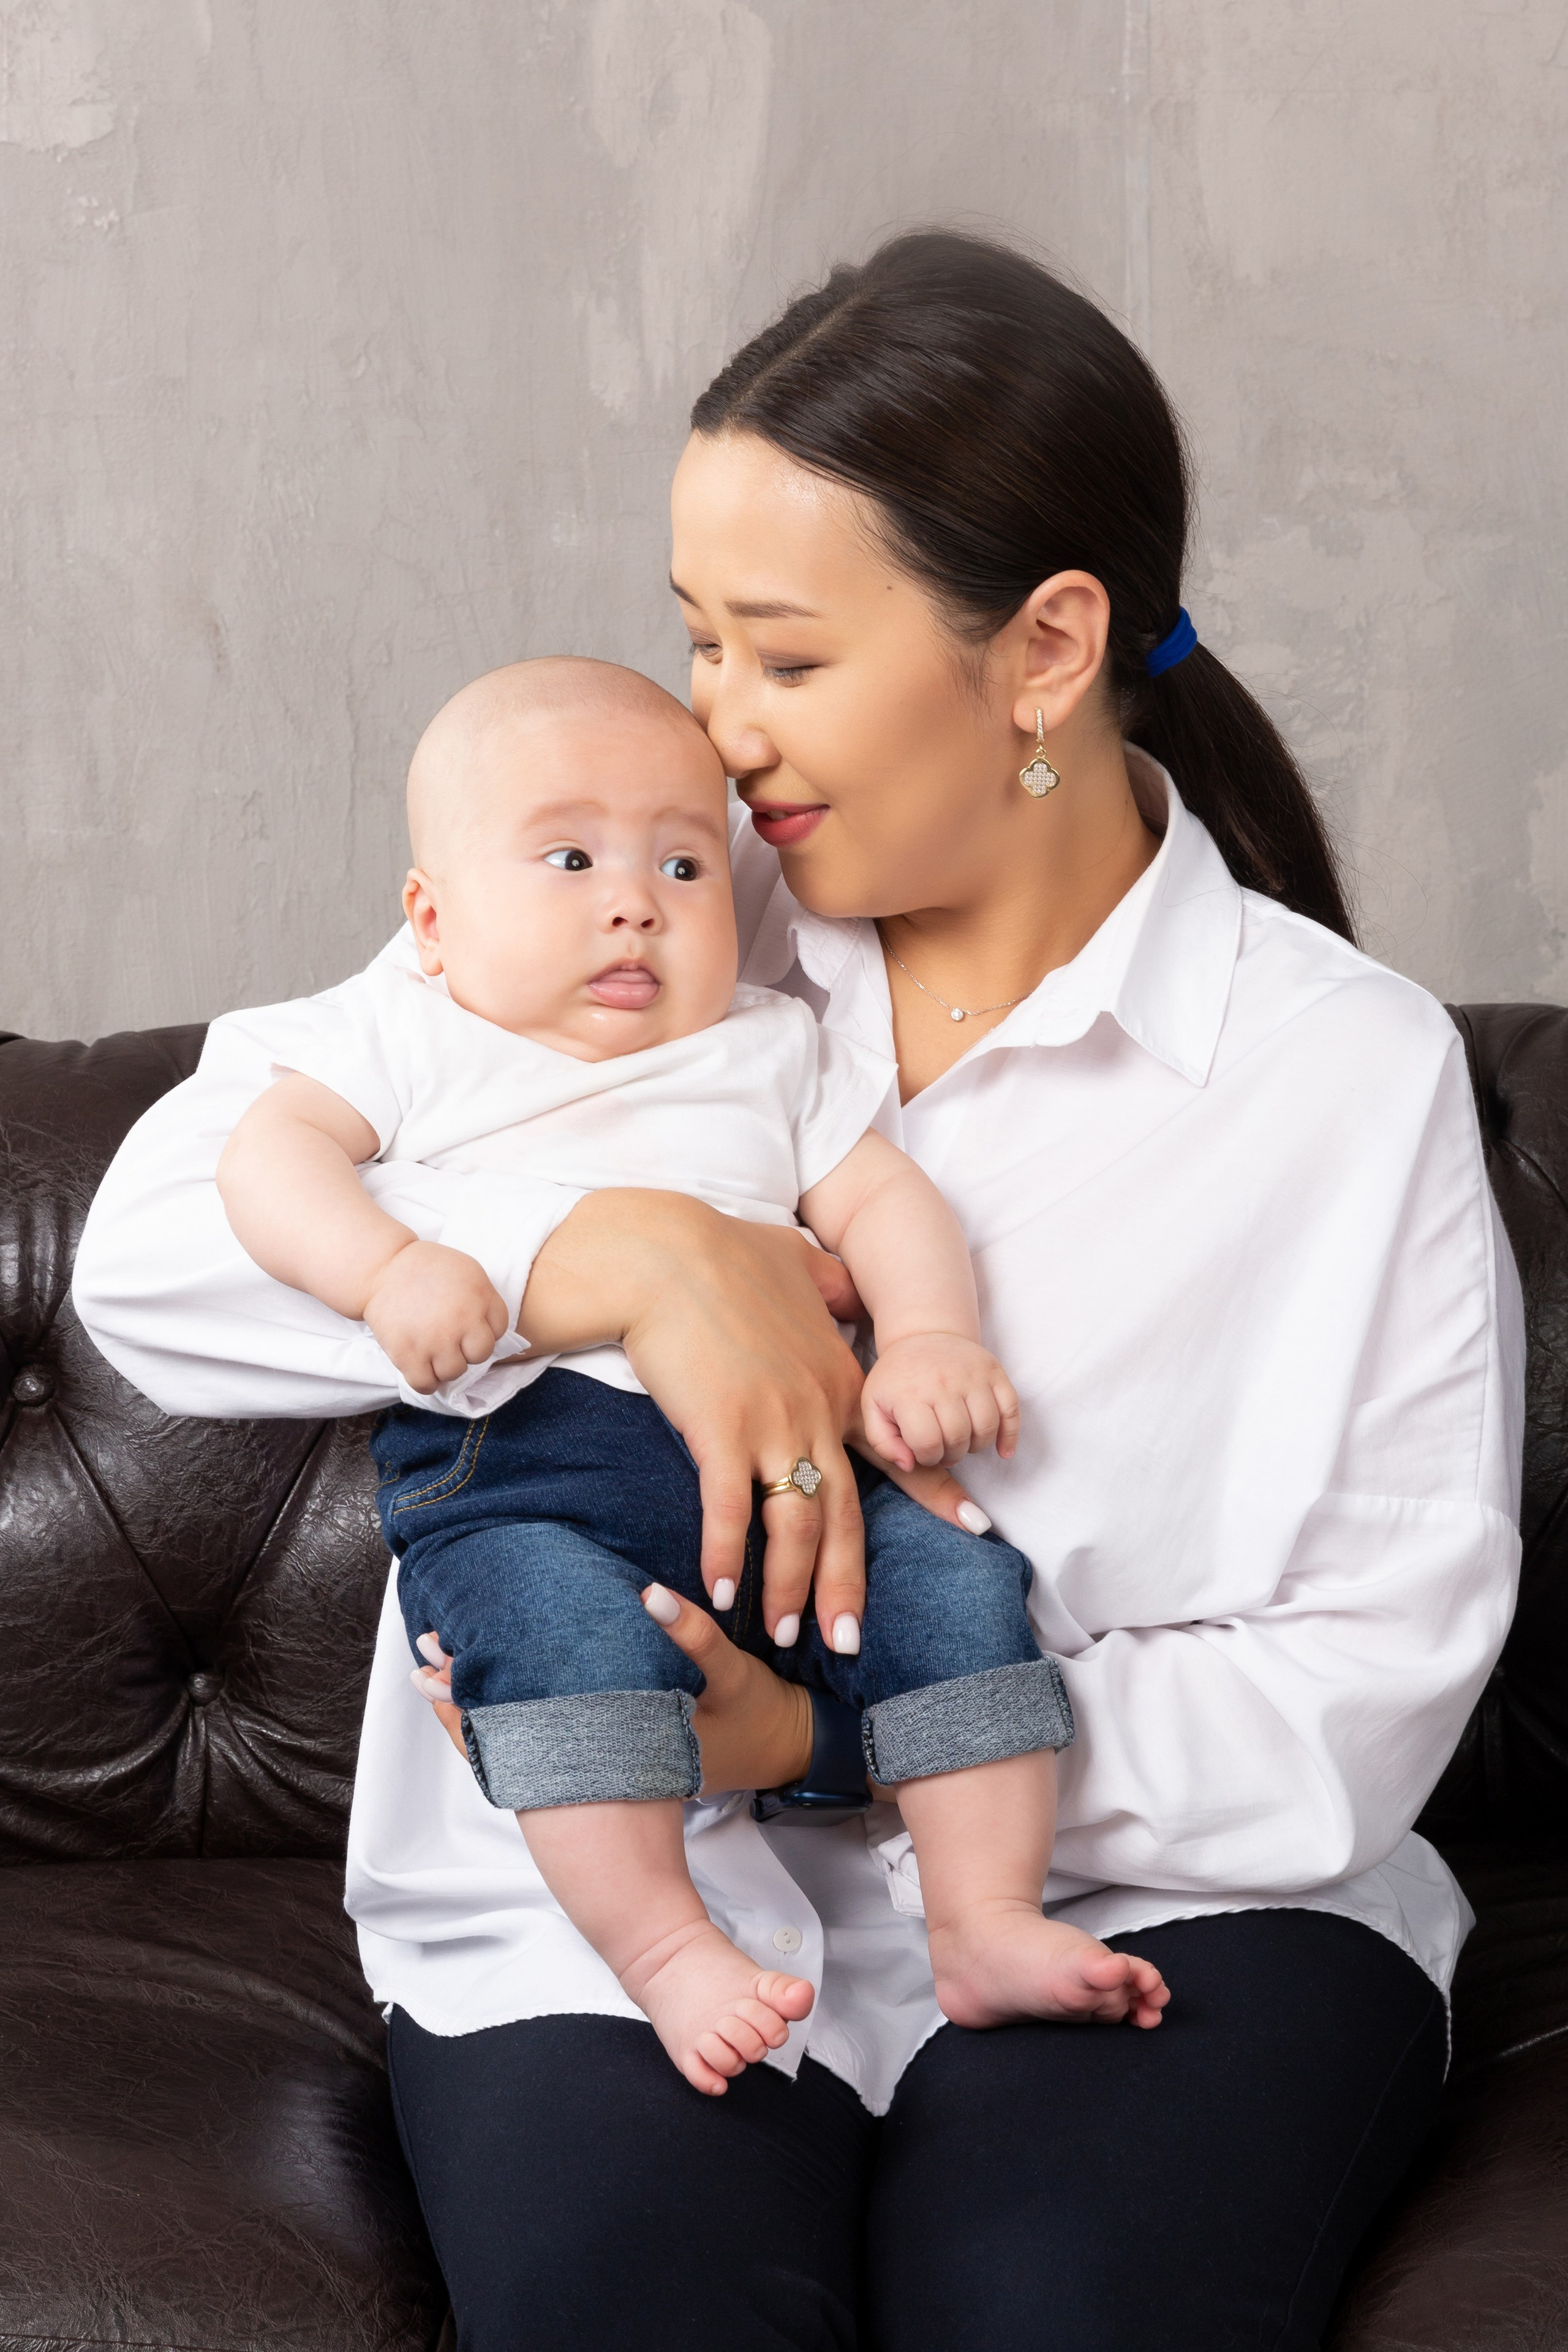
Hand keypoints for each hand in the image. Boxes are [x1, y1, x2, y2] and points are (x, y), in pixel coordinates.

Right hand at [363, 1240, 509, 1394]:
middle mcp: (462, 1320)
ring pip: (454, 1372)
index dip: (484, 1330)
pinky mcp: (408, 1354)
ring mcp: (435, 1339)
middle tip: (451, 1340)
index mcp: (480, 1296)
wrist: (382, 1268)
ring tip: (433, 1352)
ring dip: (446, 1366)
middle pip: (481, 1354)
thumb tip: (490, 1328)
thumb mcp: (467, 1270)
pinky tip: (421, 1369)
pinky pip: (426, 1384)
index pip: (499, 1330)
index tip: (469, 1326)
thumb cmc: (426, 1267)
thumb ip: (483, 1297)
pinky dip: (426, 1382)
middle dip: (468, 1349)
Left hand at [409, 1606, 823, 1797]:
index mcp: (623, 1737)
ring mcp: (605, 1760)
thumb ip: (690, 1632)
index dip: (483, 1689)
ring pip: (528, 1739)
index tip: (440, 1658)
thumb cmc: (749, 1708)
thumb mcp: (727, 1670)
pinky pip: (550, 1739)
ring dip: (488, 1700)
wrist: (774, 1750)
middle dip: (473, 1690)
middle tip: (428, 1654)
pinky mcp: (613, 1751)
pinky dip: (516, 1711)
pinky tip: (495, 1684)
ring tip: (442, 1669)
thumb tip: (648, 1595)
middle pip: (519, 1731)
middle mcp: (604, 1758)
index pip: (533, 1718)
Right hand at [518, 1191, 986, 1647]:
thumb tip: (844, 1286)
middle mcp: (817, 1411)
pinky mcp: (720, 1431)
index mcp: (839, 1381)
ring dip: (790, 1587)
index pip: (898, 1449)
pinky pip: (730, 1511)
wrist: (666, 1251)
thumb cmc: (723, 1252)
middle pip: (844, 1516)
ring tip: (783, 1633)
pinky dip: (725, 1556)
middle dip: (848, 1585)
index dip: (937, 1492)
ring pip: (794, 1525)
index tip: (976, 1529)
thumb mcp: (798, 1263)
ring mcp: (772, 1424)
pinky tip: (718, 1593)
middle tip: (850, 1640)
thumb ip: (831, 1285)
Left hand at [860, 1334, 1020, 1470]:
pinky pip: (1011, 1409)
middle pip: (958, 1438)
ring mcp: (972, 1375)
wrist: (922, 1335)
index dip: (927, 1458)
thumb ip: (883, 1443)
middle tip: (944, 1449)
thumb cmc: (896, 1379)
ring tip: (963, 1442)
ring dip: (976, 1446)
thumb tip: (909, 1465)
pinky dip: (1010, 1435)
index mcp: (909, 1393)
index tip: (924, 1452)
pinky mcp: (993, 1371)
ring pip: (986, 1428)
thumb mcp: (873, 1407)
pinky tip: (1002, 1450)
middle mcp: (943, 1382)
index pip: (928, 1443)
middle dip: (951, 1454)